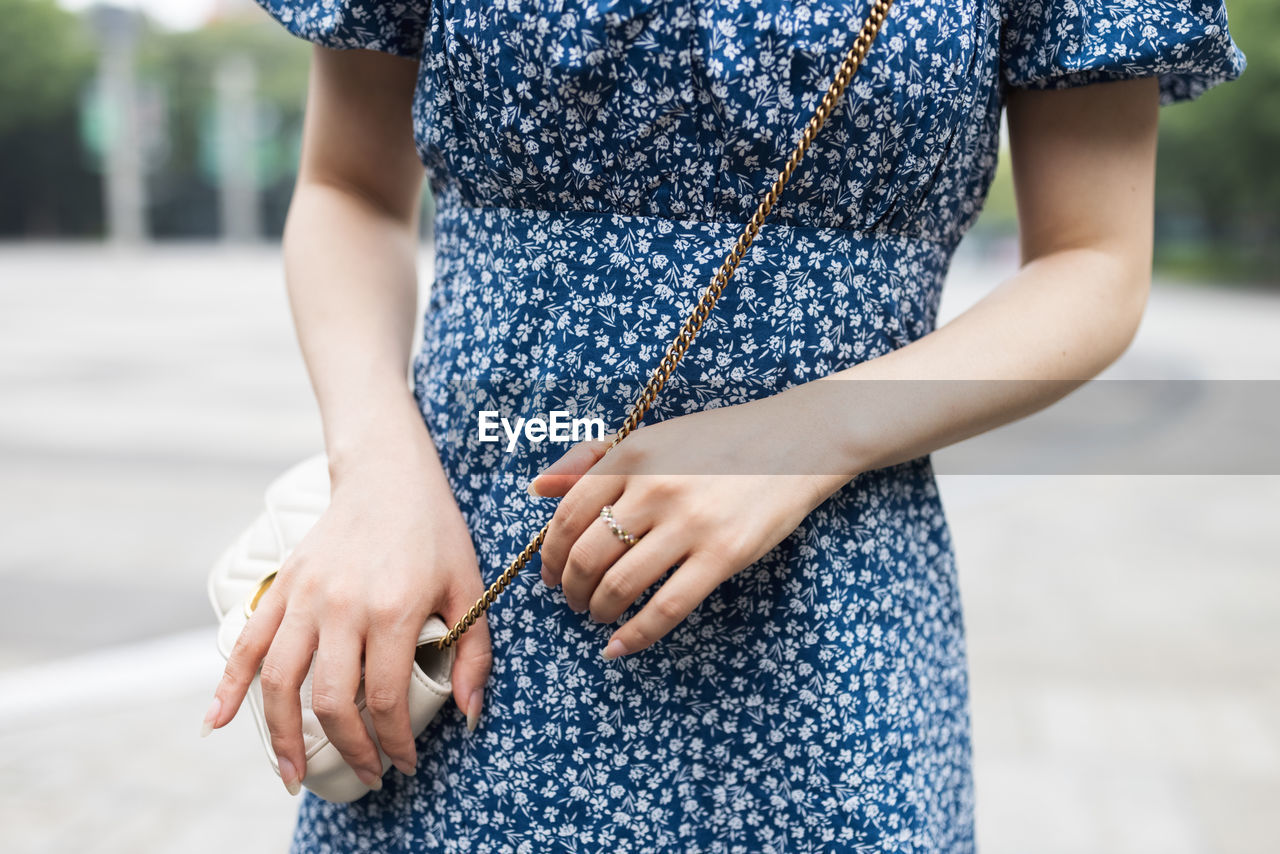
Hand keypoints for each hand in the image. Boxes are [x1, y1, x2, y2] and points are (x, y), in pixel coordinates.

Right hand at [201, 448, 490, 795]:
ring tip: (294, 774)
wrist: (388, 476)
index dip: (394, 742)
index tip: (405, 764)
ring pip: (280, 681)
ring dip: (283, 736)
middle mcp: (341, 606)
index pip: (387, 698)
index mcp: (392, 609)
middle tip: (366, 774)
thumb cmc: (435, 533)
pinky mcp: (282, 586)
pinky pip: (247, 642)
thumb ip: (474, 652)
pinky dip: (228, 685)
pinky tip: (217, 722)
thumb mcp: (470, 587)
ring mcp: (305, 596)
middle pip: (332, 700)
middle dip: (348, 750)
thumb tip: (469, 715)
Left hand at [535, 387, 853, 658]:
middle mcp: (655, 487)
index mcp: (632, 454)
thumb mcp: (653, 437)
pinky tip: (620, 647)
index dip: (550, 554)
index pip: (568, 515)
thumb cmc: (718, 441)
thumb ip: (592, 458)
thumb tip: (537, 488)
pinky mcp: (724, 554)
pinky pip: (667, 608)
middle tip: (572, 600)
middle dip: (570, 588)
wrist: (796, 442)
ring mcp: (690, 523)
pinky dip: (636, 635)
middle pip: (587, 555)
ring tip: (599, 615)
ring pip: (620, 585)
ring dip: (598, 610)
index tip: (550, 573)